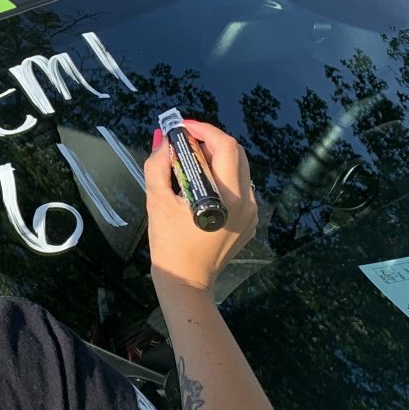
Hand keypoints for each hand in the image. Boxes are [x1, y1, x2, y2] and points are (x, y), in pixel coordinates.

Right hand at [143, 119, 259, 293]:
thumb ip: (158, 165)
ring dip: (217, 160)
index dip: (204, 130)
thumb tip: (163, 140)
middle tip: (186, 144)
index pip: (225, 147)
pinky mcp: (251, 222)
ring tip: (193, 164)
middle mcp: (246, 202)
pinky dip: (223, 179)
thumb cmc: (169, 243)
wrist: (186, 281)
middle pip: (236, 154)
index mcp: (226, 196)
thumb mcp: (157, 202)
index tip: (183, 127)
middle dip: (210, 142)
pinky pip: (241, 189)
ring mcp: (252, 213)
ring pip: (240, 170)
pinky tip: (204, 188)